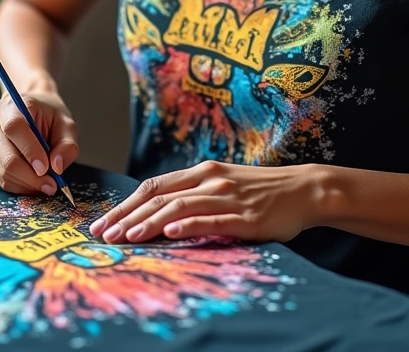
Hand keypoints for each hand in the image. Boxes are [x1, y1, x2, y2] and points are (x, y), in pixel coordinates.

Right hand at [0, 83, 78, 196]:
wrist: (33, 113)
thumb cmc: (49, 118)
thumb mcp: (67, 125)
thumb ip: (66, 145)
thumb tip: (56, 167)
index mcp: (12, 105)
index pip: (14, 128)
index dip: (30, 150)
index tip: (46, 168)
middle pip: (6, 156)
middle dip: (31, 176)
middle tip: (51, 185)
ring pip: (2, 171)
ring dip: (26, 184)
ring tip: (46, 184)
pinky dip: (18, 185)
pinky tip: (32, 182)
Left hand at [88, 161, 322, 243]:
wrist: (304, 188)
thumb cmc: (261, 190)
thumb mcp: (224, 183)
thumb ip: (195, 193)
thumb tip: (159, 211)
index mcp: (203, 171)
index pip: (154, 186)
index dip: (126, 204)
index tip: (104, 222)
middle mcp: (211, 180)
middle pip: (160, 197)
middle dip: (128, 217)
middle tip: (104, 235)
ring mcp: (227, 197)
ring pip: (180, 207)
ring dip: (150, 222)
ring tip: (127, 237)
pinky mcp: (245, 217)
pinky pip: (212, 220)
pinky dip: (189, 226)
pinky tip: (170, 233)